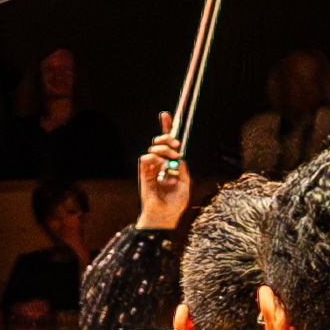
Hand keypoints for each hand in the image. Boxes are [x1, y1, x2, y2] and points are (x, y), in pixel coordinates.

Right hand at [137, 114, 191, 229]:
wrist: (164, 215)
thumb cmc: (175, 202)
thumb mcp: (185, 183)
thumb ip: (182, 167)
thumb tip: (178, 156)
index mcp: (173, 163)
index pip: (169, 142)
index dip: (166, 127)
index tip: (165, 114)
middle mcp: (162, 162)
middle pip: (161, 141)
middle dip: (168, 138)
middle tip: (176, 146)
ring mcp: (152, 166)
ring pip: (154, 148)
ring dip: (163, 152)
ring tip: (169, 162)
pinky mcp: (144, 172)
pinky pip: (145, 159)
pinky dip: (154, 161)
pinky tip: (160, 171)